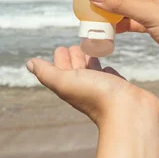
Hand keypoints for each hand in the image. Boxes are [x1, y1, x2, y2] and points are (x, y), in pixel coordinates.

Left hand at [26, 45, 158, 127]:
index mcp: (71, 85)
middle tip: (75, 45)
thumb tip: (29, 63)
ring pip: (95, 71)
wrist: (129, 112)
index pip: (62, 68)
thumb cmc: (97, 97)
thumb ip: (47, 73)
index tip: (61, 47)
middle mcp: (87, 87)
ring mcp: (105, 88)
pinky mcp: (121, 88)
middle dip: (75, 56)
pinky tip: (109, 68)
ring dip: (91, 61)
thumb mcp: (65, 82)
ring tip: (92, 50)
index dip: (60, 58)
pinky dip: (109, 71)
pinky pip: (112, 77)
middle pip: (77, 69)